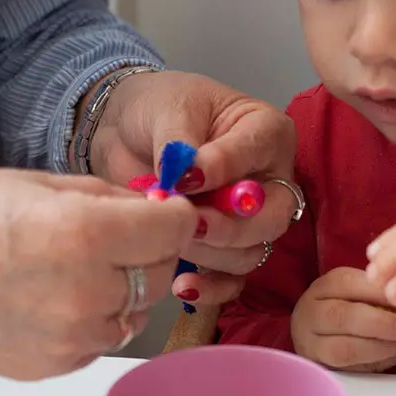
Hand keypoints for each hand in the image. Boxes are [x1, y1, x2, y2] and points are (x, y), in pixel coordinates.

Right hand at [0, 169, 197, 395]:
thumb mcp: (29, 182)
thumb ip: (102, 197)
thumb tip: (150, 208)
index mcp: (85, 235)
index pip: (176, 229)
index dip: (169, 216)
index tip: (152, 211)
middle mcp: (87, 293)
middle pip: (161, 272)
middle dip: (145, 251)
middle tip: (104, 235)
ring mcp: (72, 338)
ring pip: (134, 310)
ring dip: (120, 288)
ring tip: (66, 267)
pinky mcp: (55, 366)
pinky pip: (101, 338)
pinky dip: (91, 317)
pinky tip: (46, 297)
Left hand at [85, 69, 298, 305]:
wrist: (122, 130)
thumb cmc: (158, 107)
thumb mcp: (171, 109)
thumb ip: (181, 144)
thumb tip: (188, 177)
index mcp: (265, 133)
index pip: (261, 153)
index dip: (226, 169)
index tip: (187, 175)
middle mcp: (267, 180)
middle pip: (272, 218)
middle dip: (230, 226)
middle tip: (190, 221)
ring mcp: (247, 219)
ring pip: (251, 252)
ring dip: (211, 253)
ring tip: (171, 238)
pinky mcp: (220, 248)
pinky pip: (232, 279)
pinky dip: (211, 287)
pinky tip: (182, 284)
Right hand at [291, 267, 395, 372]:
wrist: (316, 333)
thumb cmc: (346, 307)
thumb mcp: (357, 291)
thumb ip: (377, 292)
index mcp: (323, 288)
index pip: (346, 283)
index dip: (376, 292)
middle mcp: (311, 314)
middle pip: (340, 317)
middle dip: (378, 323)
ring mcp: (312, 345)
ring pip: (342, 349)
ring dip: (379, 348)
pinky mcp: (322, 369)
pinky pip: (351, 370)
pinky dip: (378, 364)